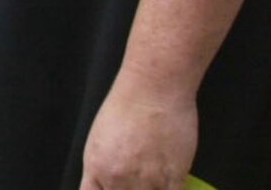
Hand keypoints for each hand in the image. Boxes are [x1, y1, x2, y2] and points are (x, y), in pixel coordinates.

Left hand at [79, 77, 196, 188]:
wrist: (152, 90)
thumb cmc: (125, 107)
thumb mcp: (100, 139)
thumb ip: (104, 168)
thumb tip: (109, 185)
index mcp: (97, 168)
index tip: (113, 188)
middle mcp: (118, 178)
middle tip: (136, 182)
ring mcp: (147, 180)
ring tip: (153, 179)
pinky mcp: (173, 178)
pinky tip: (169, 183)